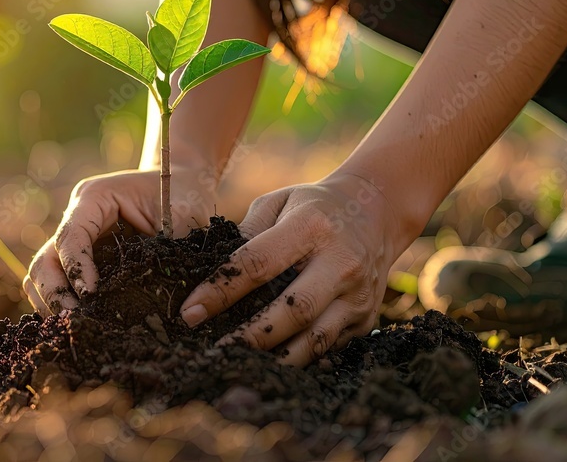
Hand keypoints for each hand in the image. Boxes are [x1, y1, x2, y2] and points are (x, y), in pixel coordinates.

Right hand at [24, 168, 216, 314]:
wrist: (181, 185)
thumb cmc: (183, 197)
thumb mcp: (181, 219)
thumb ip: (167, 253)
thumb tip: (173, 306)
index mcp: (95, 198)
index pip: (70, 236)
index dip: (76, 268)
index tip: (91, 296)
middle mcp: (76, 218)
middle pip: (45, 260)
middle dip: (55, 294)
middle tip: (79, 322)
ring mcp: (74, 240)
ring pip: (42, 276)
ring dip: (53, 304)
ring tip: (78, 328)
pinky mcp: (80, 260)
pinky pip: (57, 284)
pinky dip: (62, 305)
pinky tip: (82, 324)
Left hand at [179, 172, 408, 365]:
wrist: (376, 211)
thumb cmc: (313, 207)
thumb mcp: (279, 202)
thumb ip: (247, 231)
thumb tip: (210, 268)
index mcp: (310, 227)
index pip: (258, 264)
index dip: (220, 291)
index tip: (190, 312)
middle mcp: (339, 263)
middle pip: (292, 309)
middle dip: (249, 335)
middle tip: (212, 349)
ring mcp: (357, 294)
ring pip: (315, 339)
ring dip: (274, 358)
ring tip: (238, 365)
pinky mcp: (365, 317)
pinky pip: (328, 347)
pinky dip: (298, 360)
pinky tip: (269, 365)